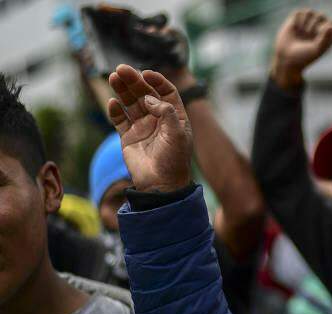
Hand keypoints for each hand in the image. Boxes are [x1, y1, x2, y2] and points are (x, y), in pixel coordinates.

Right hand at [106, 64, 192, 192]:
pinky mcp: (128, 137)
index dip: (157, 81)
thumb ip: (166, 112)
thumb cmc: (174, 160)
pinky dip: (115, 110)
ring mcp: (142, 127)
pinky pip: (119, 119)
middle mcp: (158, 119)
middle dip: (134, 81)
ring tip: (114, 77)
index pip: (166, 92)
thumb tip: (149, 98)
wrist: (161, 184)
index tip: (146, 74)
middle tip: (121, 69)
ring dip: (122, 90)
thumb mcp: (177, 133)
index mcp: (174, 116)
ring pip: (130, 103)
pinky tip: (112, 103)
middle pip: (145, 94)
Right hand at [271, 9, 331, 89]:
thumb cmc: (303, 57)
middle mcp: (317, 28)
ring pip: (310, 12)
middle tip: (308, 34)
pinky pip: (300, 12)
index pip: (331, 24)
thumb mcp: (316, 50)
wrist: (286, 59)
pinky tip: (296, 29)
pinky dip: (298, 21)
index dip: (324, 29)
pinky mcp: (296, 20)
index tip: (318, 36)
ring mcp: (306, 23)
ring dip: (306, 23)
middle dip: (314, 25)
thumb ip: (325, 39)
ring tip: (302, 32)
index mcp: (326, 36)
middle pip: (321, 16)